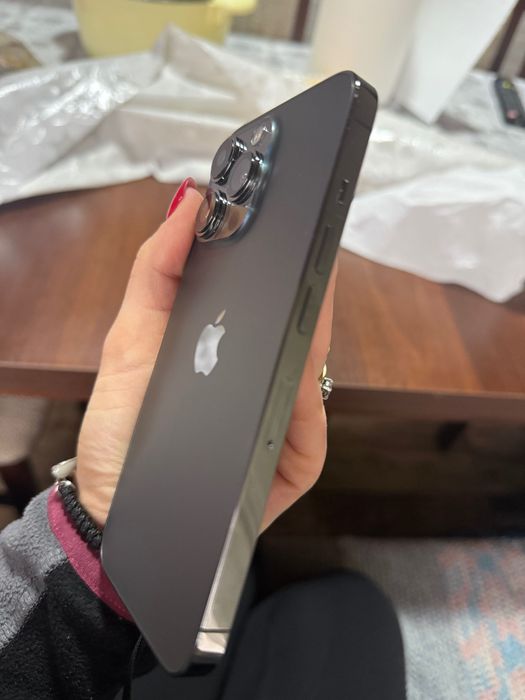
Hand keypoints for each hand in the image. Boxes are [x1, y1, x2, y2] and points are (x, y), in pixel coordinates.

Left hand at [77, 179, 335, 529]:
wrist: (117, 506)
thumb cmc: (124, 425)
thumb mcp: (132, 335)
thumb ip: (158, 268)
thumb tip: (190, 203)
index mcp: (231, 350)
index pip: (268, 303)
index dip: (285, 267)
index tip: (293, 229)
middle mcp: (261, 382)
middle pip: (298, 334)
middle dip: (306, 296)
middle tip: (309, 258)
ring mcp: (279, 422)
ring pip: (310, 375)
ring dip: (311, 340)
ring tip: (308, 303)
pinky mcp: (292, 463)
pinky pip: (311, 428)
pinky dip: (306, 403)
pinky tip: (297, 379)